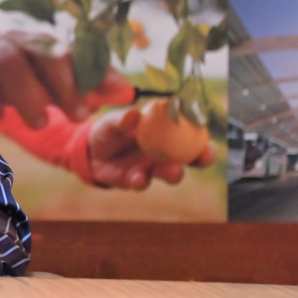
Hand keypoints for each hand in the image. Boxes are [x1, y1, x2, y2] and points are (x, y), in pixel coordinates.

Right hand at [0, 31, 132, 128]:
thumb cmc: (12, 84)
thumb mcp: (49, 88)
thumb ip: (85, 88)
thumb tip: (126, 92)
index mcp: (40, 43)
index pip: (73, 51)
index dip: (96, 73)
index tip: (119, 96)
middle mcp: (14, 39)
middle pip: (42, 51)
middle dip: (64, 84)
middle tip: (79, 117)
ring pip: (9, 59)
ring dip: (27, 92)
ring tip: (40, 124)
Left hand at [89, 109, 215, 189]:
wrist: (90, 152)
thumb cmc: (109, 132)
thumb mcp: (112, 122)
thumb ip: (122, 120)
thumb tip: (134, 114)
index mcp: (163, 134)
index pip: (189, 134)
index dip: (202, 134)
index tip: (208, 131)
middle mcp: (164, 154)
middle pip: (189, 158)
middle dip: (200, 159)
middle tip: (203, 157)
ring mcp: (151, 168)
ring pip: (169, 173)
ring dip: (174, 172)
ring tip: (174, 169)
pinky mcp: (135, 181)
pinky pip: (142, 183)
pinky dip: (141, 181)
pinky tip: (138, 178)